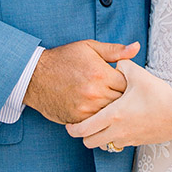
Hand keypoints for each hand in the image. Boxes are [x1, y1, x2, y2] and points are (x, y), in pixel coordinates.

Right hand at [24, 40, 139, 123]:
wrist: (35, 75)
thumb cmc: (63, 59)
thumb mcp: (89, 48)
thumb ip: (115, 50)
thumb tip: (136, 48)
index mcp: (101, 74)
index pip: (129, 85)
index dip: (128, 83)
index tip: (124, 82)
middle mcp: (95, 93)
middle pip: (122, 102)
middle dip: (123, 99)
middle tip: (119, 94)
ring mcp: (85, 109)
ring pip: (110, 115)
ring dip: (112, 110)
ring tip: (110, 104)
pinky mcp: (76, 120)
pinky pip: (96, 123)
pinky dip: (98, 119)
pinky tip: (98, 112)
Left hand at [65, 60, 171, 149]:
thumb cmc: (158, 96)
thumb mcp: (138, 75)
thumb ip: (122, 65)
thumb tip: (115, 62)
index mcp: (113, 115)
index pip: (84, 129)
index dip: (72, 128)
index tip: (69, 123)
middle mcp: (117, 131)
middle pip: (90, 142)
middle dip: (84, 135)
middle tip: (83, 124)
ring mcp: (128, 139)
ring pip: (104, 144)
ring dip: (100, 137)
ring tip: (102, 123)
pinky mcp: (138, 142)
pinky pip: (119, 143)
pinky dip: (115, 137)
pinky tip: (120, 124)